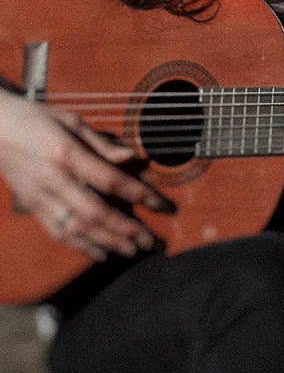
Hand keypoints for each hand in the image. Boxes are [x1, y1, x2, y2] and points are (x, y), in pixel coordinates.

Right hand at [0, 89, 168, 260]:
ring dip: (107, 243)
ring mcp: (40, 197)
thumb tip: (131, 157)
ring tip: (132, 251)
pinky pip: (57, 233)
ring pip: (76, 229)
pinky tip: (100, 253)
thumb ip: (101, 143)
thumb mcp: (72, 121)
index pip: (109, 180)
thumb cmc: (37, 119)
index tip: (162, 204)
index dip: (138, 194)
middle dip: (126, 230)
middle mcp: (53, 179)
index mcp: (66, 153)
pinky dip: (80, 246)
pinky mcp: (31, 207)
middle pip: (95, 212)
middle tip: (151, 241)